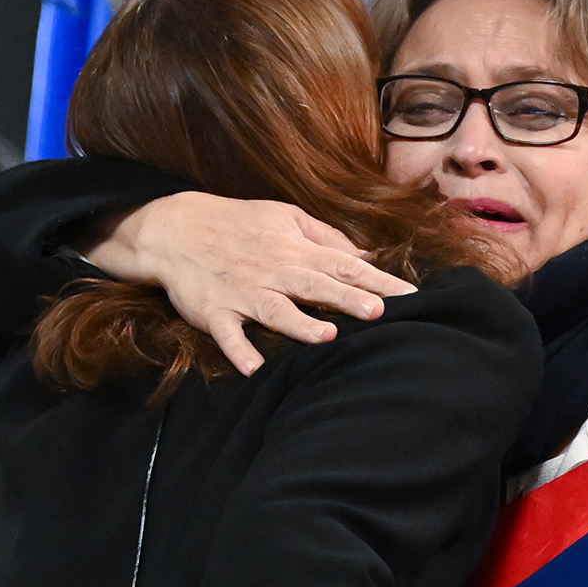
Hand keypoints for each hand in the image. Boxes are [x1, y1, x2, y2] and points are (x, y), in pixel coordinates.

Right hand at [84, 194, 411, 375]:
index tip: (412, 298)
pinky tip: (255, 370)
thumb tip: (367, 255)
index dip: (378, 281)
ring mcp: (243, 292)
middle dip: (346, 299)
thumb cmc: (239, 223)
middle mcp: (273, 271)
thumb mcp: (285, 216)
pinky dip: (239, 352)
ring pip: (275, 310)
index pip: (345, 265)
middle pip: (315, 286)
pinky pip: (228, 335)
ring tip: (327, 336)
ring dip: (299, 324)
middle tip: (379, 312)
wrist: (175, 227)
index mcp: (295, 248)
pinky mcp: (214, 312)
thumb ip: (327, 237)